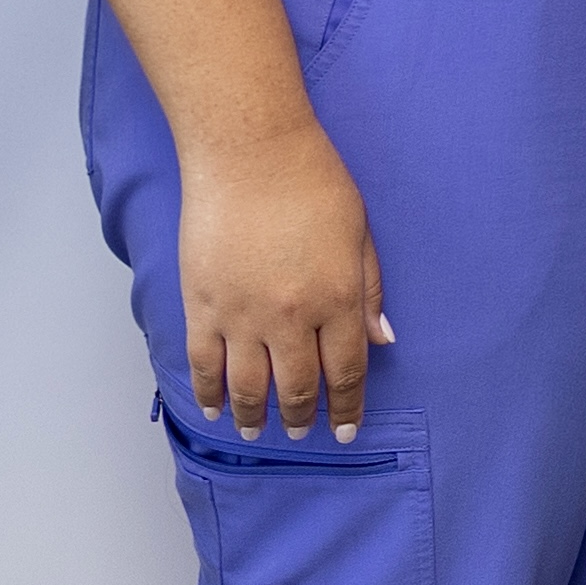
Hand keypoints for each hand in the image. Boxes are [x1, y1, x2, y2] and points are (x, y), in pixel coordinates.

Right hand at [180, 125, 394, 438]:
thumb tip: (382, 341)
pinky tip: (216, 409)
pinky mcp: (203, 305)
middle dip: (303, 418)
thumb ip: (369, 290)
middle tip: (303, 433)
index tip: (346, 430)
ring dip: (255, 418)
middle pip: (298, 388)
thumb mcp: (360, 232)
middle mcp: (291, 317)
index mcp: (337, 298)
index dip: (347, 408)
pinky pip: (204, 365)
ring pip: (249, 388)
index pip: (345, 372)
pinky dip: (209, 394)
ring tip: (257, 432)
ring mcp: (242, 315)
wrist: (249, 152)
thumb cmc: (313, 181)